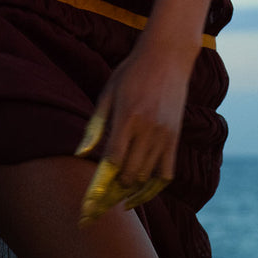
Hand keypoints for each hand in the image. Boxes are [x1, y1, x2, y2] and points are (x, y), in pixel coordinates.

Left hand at [73, 42, 193, 225]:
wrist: (167, 56)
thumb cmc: (131, 72)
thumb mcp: (108, 92)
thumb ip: (95, 125)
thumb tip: (81, 154)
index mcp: (127, 116)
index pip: (112, 160)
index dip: (101, 183)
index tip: (90, 199)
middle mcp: (148, 129)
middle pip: (130, 174)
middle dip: (114, 191)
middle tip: (102, 200)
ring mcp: (165, 134)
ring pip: (148, 177)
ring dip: (133, 191)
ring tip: (119, 197)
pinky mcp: (176, 137)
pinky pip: (167, 172)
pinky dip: (154, 186)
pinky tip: (141, 190)